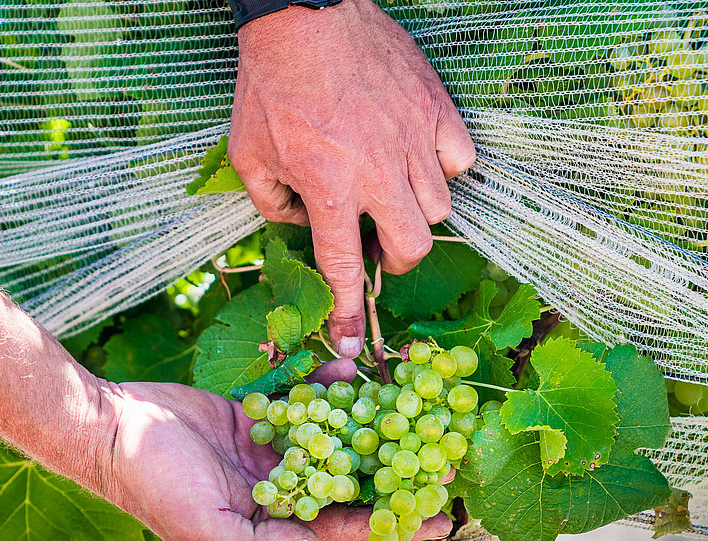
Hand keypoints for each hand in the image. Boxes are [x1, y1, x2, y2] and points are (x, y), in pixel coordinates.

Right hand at [95, 361, 451, 540]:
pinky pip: (302, 402)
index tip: (440, 512)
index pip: (343, 527)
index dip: (391, 520)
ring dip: (368, 422)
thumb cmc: (153, 486)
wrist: (110, 428)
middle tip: (442, 452)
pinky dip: (326, 386)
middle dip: (394, 469)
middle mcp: (277, 492)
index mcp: (271, 528)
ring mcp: (268, 453)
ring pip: (332, 438)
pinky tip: (353, 367)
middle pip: (349, 482)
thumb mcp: (204, 528)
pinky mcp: (256, 416)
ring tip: (413, 403)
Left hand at [229, 0, 475, 355]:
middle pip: (412, 247)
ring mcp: (413, 140)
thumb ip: (270, 205)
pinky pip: (459, 159)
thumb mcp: (248, 155)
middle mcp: (378, 173)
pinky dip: (442, 169)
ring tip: (388, 193)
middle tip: (374, 245)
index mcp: (329, 188)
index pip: (343, 269)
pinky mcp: (435, 109)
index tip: (349, 342)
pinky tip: (415, 159)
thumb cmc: (270, 84)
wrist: (305, 14)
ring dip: (413, 214)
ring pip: (439, 206)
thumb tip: (298, 225)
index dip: (347, 312)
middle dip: (394, 260)